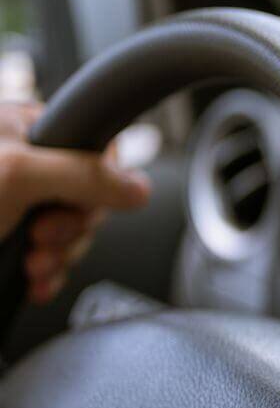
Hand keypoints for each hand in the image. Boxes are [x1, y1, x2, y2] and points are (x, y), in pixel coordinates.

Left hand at [0, 102, 150, 302]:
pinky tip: (33, 279)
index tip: (81, 203)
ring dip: (58, 257)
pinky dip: (46, 274)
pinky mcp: (6, 238)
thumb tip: (139, 187)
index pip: (97, 148)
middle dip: (72, 229)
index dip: (102, 182)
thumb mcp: (20, 175)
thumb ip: (87, 175)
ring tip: (32, 262)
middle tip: (43, 236)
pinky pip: (49, 258)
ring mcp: (13, 204)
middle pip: (88, 197)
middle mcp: (21, 162)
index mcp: (23, 128)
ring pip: (69, 233)